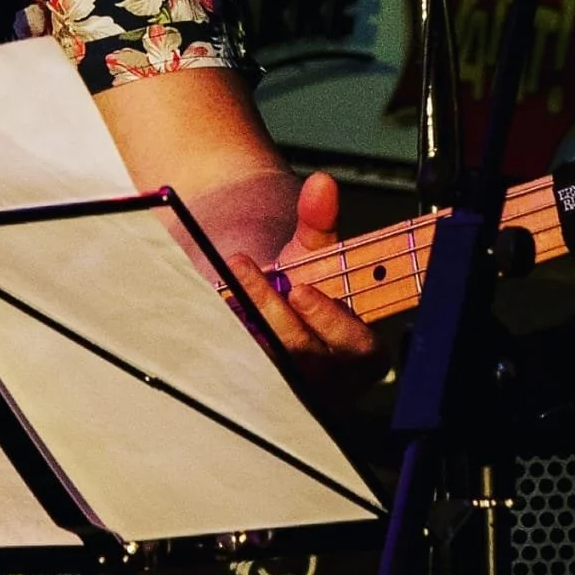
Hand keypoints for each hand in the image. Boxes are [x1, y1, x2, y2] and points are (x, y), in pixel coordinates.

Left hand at [226, 171, 387, 396]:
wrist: (260, 298)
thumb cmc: (301, 277)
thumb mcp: (312, 248)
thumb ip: (319, 218)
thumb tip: (321, 183)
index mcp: (362, 353)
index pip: (359, 349)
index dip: (331, 321)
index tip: (300, 290)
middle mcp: (332, 382)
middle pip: (307, 359)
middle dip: (276, 315)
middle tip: (246, 270)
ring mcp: (292, 391)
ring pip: (268, 367)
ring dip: (244, 321)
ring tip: (225, 279)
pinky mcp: (256, 390)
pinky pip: (237, 372)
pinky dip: (223, 338)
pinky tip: (212, 307)